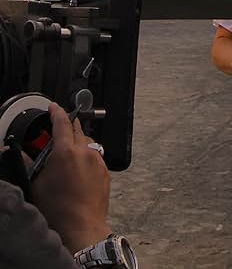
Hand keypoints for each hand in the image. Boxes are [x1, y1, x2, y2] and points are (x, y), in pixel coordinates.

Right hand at [29, 103, 110, 253]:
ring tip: (66, 157)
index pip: (61, 123)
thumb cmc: (58, 209)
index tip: (53, 107)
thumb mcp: (35, 184)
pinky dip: (86, 158)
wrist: (81, 227)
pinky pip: (95, 157)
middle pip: (77, 130)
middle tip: (59, 130)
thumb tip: (23, 154)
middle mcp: (85, 152)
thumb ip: (30, 164)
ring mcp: (98, 161)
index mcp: (66, 151)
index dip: (56, 112)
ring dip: (78, 144)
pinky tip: (78, 171)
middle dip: (68, 127)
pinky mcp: (105, 171)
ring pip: (88, 143)